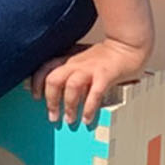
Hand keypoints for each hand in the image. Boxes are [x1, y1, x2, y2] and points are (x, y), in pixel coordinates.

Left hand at [28, 35, 151, 128]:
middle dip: (51, 100)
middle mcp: (76, 63)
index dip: (37, 83)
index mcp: (69, 58)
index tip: (36, 97)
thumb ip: (70, 70)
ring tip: (70, 120)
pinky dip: (89, 108)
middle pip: (54, 79)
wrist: (128, 45)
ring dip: (69, 105)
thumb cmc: (105, 55)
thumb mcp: (82, 59)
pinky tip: (87, 118)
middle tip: (52, 117)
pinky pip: (94, 93)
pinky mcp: (105, 74)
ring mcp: (90, 68)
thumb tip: (59, 91)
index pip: (45, 68)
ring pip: (71, 86)